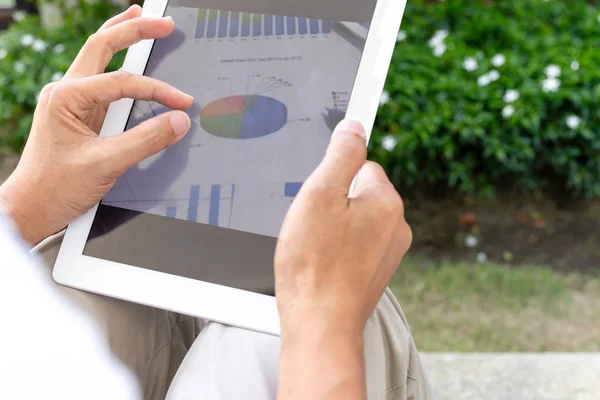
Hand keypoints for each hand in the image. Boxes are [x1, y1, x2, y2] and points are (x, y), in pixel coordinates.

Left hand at [0, 6, 192, 244]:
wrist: (31, 207)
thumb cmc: (55, 187)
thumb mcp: (105, 164)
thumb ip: (146, 141)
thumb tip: (177, 123)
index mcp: (66, 97)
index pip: (122, 82)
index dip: (157, 90)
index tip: (181, 103)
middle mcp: (66, 92)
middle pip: (101, 46)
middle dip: (132, 29)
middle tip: (161, 22)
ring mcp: (71, 101)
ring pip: (97, 56)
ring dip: (120, 36)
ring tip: (142, 21)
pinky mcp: (78, 114)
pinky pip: (102, 80)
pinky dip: (119, 64)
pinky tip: (129, 58)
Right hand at [275, 120, 410, 398]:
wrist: (320, 326)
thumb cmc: (315, 264)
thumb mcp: (320, 194)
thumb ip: (341, 154)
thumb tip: (355, 126)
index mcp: (387, 202)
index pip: (361, 165)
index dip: (332, 177)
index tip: (318, 193)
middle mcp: (396, 226)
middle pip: (357, 193)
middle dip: (331, 203)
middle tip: (311, 226)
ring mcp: (388, 253)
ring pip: (353, 221)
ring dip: (331, 228)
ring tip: (314, 249)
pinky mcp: (375, 273)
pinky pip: (353, 245)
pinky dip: (336, 250)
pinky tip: (320, 265)